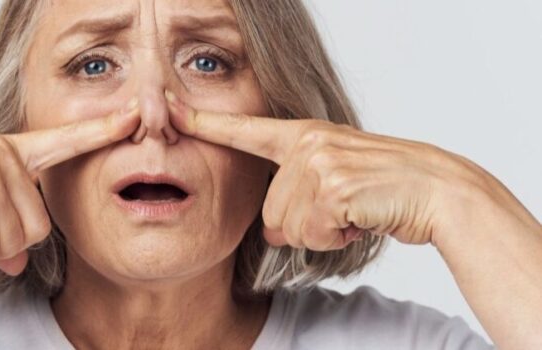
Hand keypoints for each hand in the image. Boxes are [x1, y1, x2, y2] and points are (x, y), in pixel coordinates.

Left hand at [164, 90, 491, 250]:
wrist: (440, 191)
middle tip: (344, 212)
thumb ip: (296, 197)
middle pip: (272, 211)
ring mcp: (319, 162)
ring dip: (322, 233)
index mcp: (306, 137)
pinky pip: (311, 233)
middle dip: (304, 226)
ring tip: (355, 214)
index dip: (205, 124)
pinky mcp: (332, 186)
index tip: (169, 109)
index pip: (246, 131)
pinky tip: (360, 221)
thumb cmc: (387, 191)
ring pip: (288, 226)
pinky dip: (335, 239)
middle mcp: (308, 143)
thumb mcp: (335, 185)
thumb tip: (270, 231)